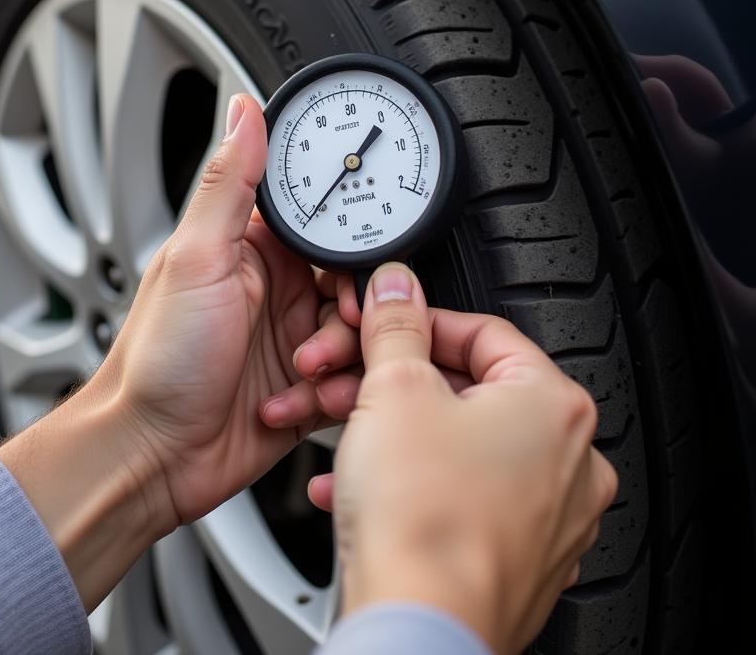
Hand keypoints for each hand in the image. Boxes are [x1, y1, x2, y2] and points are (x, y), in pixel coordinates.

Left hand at [0, 94, 359, 608]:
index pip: (324, 222)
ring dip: (341, 357)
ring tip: (302, 371)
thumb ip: (229, 183)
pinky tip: (297, 402)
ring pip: (360, 335)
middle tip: (334, 323)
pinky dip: (334, 394)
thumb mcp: (196, 258)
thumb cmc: (157, 360)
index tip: (354, 263)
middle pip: (354, 281)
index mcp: (254, 249)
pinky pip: (349, 382)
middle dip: (354, 308)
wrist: (149, 457)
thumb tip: (245, 110)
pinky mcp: (304, 388)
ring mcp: (291, 341)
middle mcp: (278, 290)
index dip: (350, 241)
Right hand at [311, 262, 617, 654]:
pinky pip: (458, 498)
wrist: (417, 627)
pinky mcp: (520, 558)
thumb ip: (395, 325)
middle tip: (347, 385)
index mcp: (554, 405)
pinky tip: (359, 491)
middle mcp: (567, 461)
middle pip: (465, 391)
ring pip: (455, 446)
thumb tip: (397, 289)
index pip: (481, 331)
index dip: (416, 324)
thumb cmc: (422, 521)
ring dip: (389, 436)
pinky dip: (409, 486)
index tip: (381, 328)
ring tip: (342, 441)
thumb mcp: (394, 389)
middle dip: (389, 385)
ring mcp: (548, 516)